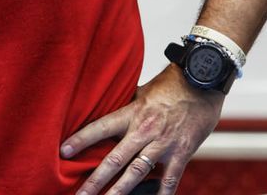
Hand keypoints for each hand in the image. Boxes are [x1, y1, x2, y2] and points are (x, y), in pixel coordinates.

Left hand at [60, 66, 223, 194]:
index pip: (101, 127)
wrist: (203, 82)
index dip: (81, 139)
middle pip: (115, 158)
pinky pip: (169, 180)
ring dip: (120, 191)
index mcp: (132, 112)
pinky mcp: (181, 153)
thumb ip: (127, 106)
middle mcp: (145, 130)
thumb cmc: (172, 85)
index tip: (63, 151)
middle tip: (81, 194)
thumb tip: (106, 109)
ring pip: (137, 172)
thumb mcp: (142, 91)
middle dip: (96, 179)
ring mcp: (163, 143)